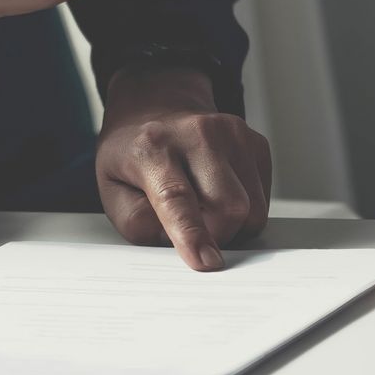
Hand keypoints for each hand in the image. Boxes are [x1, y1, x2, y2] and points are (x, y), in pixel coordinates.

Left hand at [97, 67, 269, 270]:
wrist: (156, 112)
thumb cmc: (133, 157)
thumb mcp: (112, 191)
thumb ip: (138, 222)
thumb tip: (177, 242)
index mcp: (152, 146)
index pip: (176, 196)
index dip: (192, 234)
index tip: (206, 262)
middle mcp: (197, 133)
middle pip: (229, 207)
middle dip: (216, 236)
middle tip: (193, 232)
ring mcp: (232, 133)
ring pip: (252, 208)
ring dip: (232, 225)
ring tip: (203, 209)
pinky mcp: (255, 142)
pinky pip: (262, 198)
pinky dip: (244, 209)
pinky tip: (218, 193)